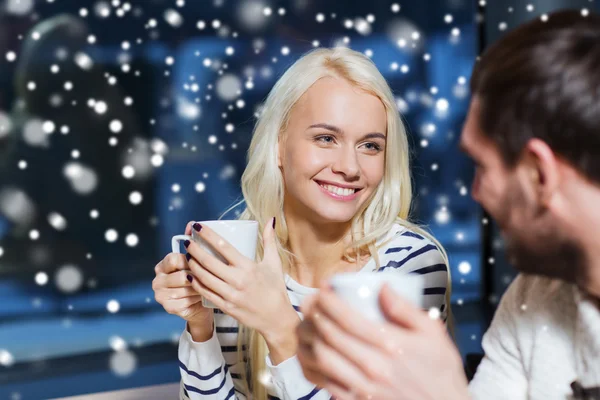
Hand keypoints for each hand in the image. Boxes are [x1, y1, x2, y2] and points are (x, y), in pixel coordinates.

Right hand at [152, 221, 212, 325]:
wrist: (199, 304)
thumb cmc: (198, 278)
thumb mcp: (195, 261)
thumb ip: (192, 243)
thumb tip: (192, 224)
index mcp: (162, 266)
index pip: (174, 259)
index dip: (190, 261)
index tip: (201, 262)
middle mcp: (157, 280)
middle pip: (181, 276)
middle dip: (197, 276)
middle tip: (209, 276)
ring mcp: (161, 295)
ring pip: (186, 289)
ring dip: (200, 287)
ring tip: (208, 286)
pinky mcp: (168, 308)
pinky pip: (186, 301)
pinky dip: (197, 298)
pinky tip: (202, 296)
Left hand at [185, 218, 298, 341]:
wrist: (277, 318)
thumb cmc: (275, 289)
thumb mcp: (274, 263)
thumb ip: (270, 240)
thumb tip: (270, 221)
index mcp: (248, 267)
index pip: (223, 246)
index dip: (207, 235)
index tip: (198, 227)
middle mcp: (237, 280)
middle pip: (208, 261)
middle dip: (194, 249)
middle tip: (187, 242)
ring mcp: (230, 294)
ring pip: (204, 277)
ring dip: (193, 265)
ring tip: (187, 256)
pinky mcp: (226, 307)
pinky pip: (206, 293)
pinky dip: (196, 283)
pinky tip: (191, 276)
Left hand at [296, 283, 468, 399]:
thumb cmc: (440, 371)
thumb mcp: (433, 334)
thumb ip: (406, 309)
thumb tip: (383, 287)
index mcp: (391, 345)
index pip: (348, 318)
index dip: (328, 300)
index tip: (322, 288)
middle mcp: (374, 366)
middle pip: (330, 335)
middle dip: (314, 313)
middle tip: (309, 301)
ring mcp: (364, 387)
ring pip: (323, 358)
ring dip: (311, 337)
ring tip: (309, 323)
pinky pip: (327, 381)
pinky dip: (316, 364)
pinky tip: (316, 351)